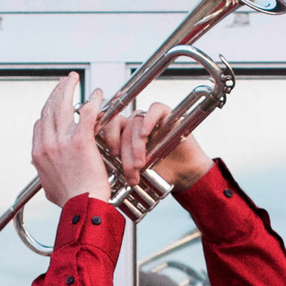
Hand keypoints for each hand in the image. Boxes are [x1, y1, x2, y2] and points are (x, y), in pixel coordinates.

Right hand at [30, 74, 108, 210]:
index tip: (55, 103)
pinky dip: (92, 102)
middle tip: (63, 82)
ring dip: (68, 89)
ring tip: (72, 79)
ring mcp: (62, 142)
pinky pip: (86, 114)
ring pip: (62, 106)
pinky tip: (97, 95)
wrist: (81, 207)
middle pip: (48, 110)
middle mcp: (46, 145)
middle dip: (56, 92)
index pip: (39, 124)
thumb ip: (47, 175)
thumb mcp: (49, 188)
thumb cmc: (70, 201)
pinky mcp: (80, 141)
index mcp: (38, 154)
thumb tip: (45, 172)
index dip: (48, 110)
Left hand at [99, 102, 213, 191]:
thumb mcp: (132, 170)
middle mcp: (134, 123)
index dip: (107, 135)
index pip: (108, 124)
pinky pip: (155, 109)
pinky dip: (149, 119)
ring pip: (136, 121)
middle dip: (125, 152)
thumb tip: (102, 169)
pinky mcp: (167, 115)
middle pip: (122, 126)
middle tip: (131, 171)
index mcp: (122, 133)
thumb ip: (118, 164)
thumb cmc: (157, 174)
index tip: (112, 154)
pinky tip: (146, 134)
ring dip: (137, 145)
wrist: (183, 176)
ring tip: (141, 164)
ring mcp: (150, 118)